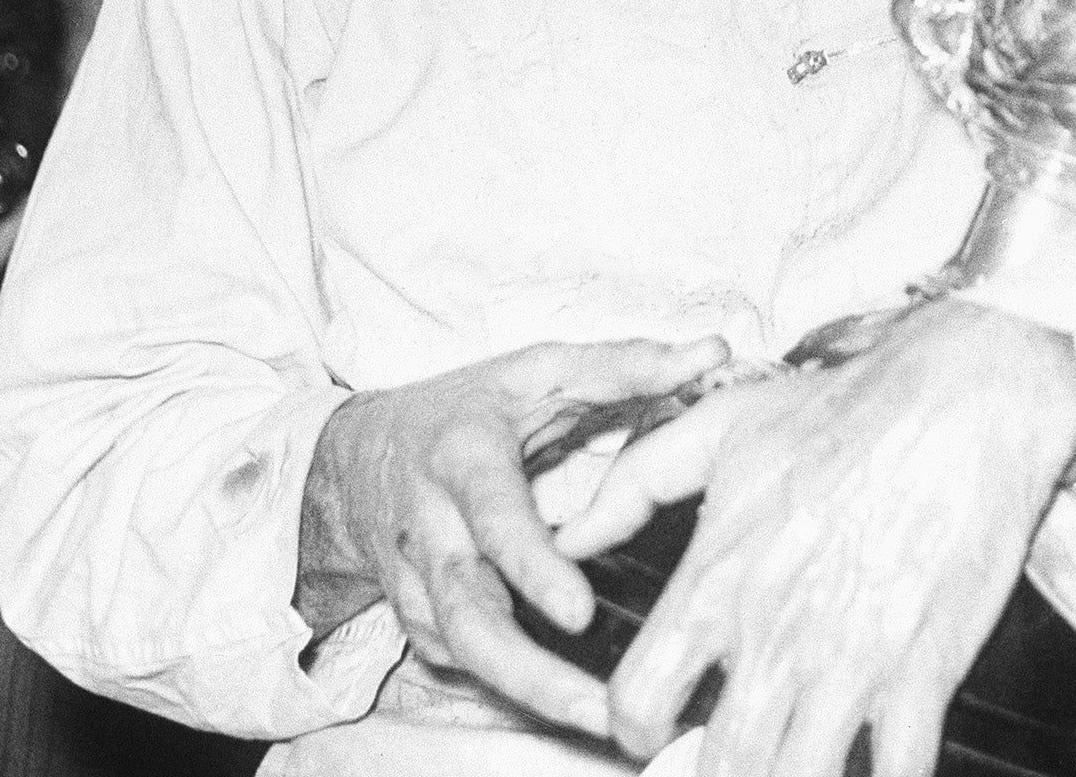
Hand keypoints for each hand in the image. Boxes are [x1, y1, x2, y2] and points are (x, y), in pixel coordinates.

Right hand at [295, 333, 728, 736]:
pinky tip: (581, 710)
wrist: (361, 459)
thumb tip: (714, 350)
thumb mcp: (540, 370)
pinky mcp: (423, 626)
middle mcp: (433, 531)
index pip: (493, 519)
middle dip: (532, 675)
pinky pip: (471, 668)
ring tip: (611, 725)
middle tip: (604, 709)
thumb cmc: (470, 407)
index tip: (578, 613)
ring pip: (467, 658)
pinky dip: (521, 693)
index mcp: (464, 459)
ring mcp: (421, 587)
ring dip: (536, 699)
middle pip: (468, 620)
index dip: (531, 568)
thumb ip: (626, 365)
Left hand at [557, 298, 1075, 776]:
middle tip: (726, 751)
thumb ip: (634, 481)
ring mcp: (850, 663)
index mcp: (718, 580)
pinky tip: (875, 763)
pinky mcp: (924, 673)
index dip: (635, 726)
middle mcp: (775, 635)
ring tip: (794, 757)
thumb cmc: (841, 408)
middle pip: (718, 767)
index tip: (657, 723)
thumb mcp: (720, 426)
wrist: (959, 397)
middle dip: (712, 774)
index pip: (638, 700)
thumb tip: (572, 531)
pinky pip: (898, 775)